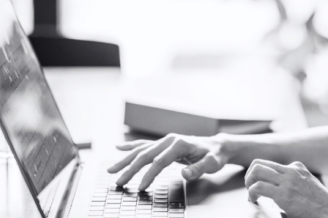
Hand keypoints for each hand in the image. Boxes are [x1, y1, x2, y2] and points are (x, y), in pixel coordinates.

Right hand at [107, 133, 227, 189]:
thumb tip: (185, 173)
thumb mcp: (212, 164)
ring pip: (141, 150)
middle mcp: (169, 140)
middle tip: (118, 181)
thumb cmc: (214, 156)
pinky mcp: (164, 143)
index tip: (140, 187)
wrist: (217, 146)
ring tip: (111, 169)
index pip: (159, 162)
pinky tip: (119, 148)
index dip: (149, 175)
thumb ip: (198, 169)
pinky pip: (144, 145)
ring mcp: (165, 140)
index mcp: (179, 144)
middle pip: (145, 155)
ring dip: (125, 160)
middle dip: (130, 169)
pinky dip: (131, 147)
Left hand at [244, 159, 327, 217]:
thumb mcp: (308, 186)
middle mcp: (291, 170)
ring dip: (248, 182)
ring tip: (252, 195)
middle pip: (258, 163)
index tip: (260, 188)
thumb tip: (277, 194)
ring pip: (256, 170)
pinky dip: (251, 193)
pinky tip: (255, 201)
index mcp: (297, 167)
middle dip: (249, 175)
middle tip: (250, 189)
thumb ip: (294, 184)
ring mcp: (287, 180)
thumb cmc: (321, 206)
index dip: (261, 176)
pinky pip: (258, 187)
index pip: (270, 164)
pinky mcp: (284, 194)